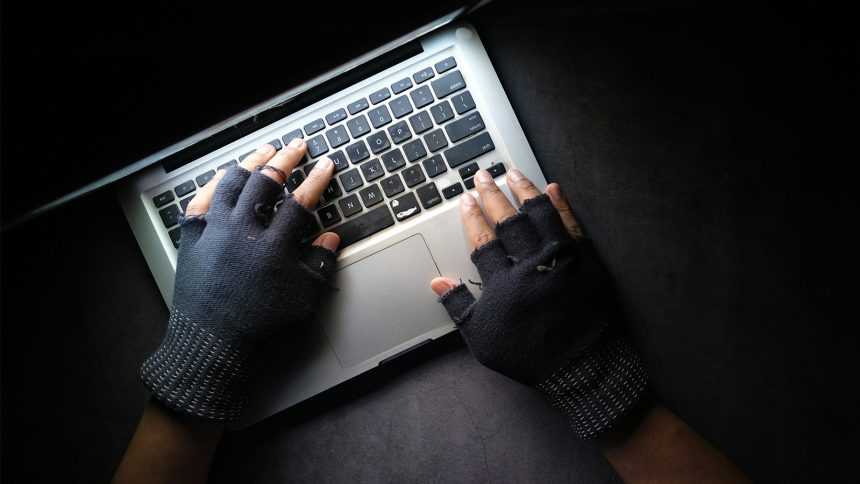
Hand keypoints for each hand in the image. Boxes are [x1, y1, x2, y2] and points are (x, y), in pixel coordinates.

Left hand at [140, 139, 339, 420]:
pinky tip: (223, 176)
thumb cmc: (260, 328)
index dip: (316, 180)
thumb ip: (319, 264)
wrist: (212, 346)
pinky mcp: (193, 239)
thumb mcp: (303, 300)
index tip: (326, 165)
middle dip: (285, 160)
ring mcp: (215, 232)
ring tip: (264, 151)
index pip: (301, 201)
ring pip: (232, 183)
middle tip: (297, 146)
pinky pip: (201, 201)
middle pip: (266, 182)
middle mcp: (243, 231)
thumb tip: (330, 238)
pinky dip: (214, 184)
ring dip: (250, 163)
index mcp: (274, 246)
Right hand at [430, 168, 648, 438]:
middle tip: (482, 176)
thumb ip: (459, 306)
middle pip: (508, 220)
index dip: (472, 217)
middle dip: (492, 195)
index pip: (483, 240)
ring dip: (525, 190)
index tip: (465, 199)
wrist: (581, 368)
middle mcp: (532, 264)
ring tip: (513, 173)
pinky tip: (554, 188)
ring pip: (540, 214)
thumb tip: (436, 282)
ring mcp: (562, 259)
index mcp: (504, 282)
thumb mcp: (483, 338)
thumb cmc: (529, 355)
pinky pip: (573, 224)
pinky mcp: (587, 260)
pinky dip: (562, 204)